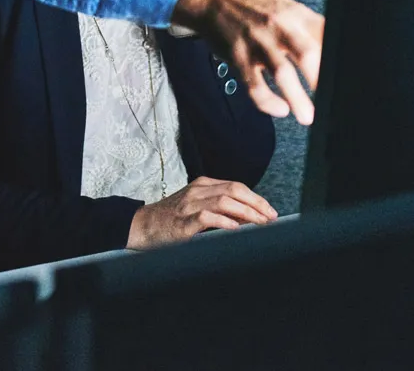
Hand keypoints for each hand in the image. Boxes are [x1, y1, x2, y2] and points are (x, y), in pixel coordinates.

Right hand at [127, 176, 277, 248]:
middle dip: (256, 204)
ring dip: (246, 213)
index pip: (236, 186)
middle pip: (234, 191)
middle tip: (270, 218)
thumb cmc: (171, 218)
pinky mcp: (182, 223)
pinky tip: (235, 228)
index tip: (270, 211)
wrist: (142, 225)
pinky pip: (206, 218)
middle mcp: (197, 191)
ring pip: (224, 201)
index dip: (256, 198)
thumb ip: (218, 206)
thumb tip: (246, 217)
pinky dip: (223, 222)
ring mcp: (189, 206)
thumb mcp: (195, 205)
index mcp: (202, 185)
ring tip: (259, 223)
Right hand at [171, 0, 323, 123]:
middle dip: (321, 79)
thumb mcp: (287, 9)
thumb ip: (312, 29)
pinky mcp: (239, 56)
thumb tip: (337, 54)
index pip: (325, 37)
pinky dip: (267, 102)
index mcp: (296, 14)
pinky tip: (279, 109)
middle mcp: (279, 26)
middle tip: (331, 101)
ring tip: (307, 116)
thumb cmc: (257, 8)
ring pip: (281, 72)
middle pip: (307, 53)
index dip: (338, 59)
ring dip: (297, 98)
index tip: (345, 81)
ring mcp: (258, 41)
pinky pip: (254, 85)